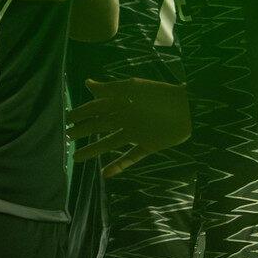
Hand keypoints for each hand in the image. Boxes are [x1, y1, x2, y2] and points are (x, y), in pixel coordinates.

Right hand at [69, 77, 190, 176]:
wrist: (190, 109)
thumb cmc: (161, 95)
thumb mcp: (133, 88)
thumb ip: (110, 89)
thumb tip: (87, 83)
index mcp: (124, 102)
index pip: (97, 108)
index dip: (82, 113)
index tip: (67, 119)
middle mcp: (128, 117)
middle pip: (101, 125)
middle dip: (84, 130)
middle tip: (67, 137)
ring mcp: (137, 133)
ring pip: (110, 143)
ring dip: (94, 149)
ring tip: (77, 157)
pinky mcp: (149, 146)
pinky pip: (131, 157)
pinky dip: (118, 166)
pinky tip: (105, 173)